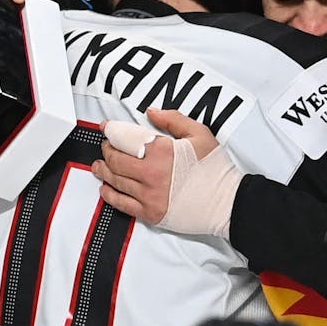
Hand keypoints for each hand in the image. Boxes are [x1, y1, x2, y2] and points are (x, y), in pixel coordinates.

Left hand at [93, 109, 239, 237]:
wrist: (227, 203)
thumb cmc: (216, 170)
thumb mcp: (199, 134)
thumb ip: (173, 119)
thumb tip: (151, 112)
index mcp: (162, 151)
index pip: (126, 138)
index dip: (111, 131)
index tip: (106, 128)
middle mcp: (151, 173)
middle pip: (116, 160)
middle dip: (107, 150)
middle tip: (106, 146)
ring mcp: (149, 195)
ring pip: (115, 181)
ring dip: (104, 171)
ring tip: (99, 166)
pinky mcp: (150, 213)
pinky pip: (122, 204)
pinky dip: (110, 195)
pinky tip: (106, 189)